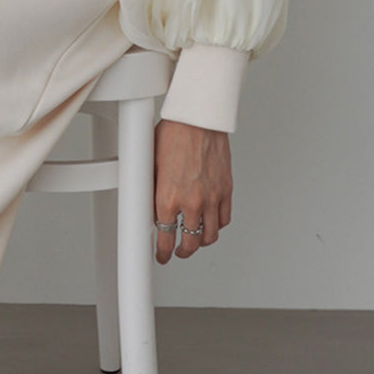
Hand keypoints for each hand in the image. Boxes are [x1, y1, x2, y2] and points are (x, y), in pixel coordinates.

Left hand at [153, 118, 231, 263]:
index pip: (164, 237)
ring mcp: (211, 198)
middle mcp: (191, 202)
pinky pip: (224, 219)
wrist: (198, 118)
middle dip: (182, 252)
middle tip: (177, 251)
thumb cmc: (173, 132)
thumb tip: (147, 203)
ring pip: (209, 236)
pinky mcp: (226, 190)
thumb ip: (151, 189)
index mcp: (168, 197)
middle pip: (189, 243)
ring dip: (200, 243)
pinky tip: (210, 223)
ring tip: (194, 241)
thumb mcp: (151, 163)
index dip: (162, 252)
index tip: (161, 255)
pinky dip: (217, 226)